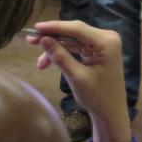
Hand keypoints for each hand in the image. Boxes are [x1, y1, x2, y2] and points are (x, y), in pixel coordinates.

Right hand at [27, 20, 130, 141]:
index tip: (36, 27)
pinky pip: (77, 46)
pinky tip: (48, 62)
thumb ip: (60, 56)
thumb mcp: (76, 77)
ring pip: (73, 40)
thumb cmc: (97, 97)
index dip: (55, 27)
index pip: (77, 29)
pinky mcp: (98, 49)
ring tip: (40, 63)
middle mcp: (107, 37)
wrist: (111, 114)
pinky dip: (63, 53)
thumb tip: (43, 39)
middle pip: (74, 33)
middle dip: (53, 38)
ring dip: (56, 49)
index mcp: (106, 42)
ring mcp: (103, 43)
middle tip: (31, 41)